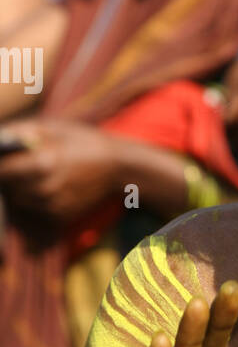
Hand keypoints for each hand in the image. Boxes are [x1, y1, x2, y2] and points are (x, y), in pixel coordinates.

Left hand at [0, 119, 121, 222]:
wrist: (117, 168)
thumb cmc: (84, 142)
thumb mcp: (54, 128)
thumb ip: (20, 131)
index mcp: (43, 163)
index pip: (1, 171)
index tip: (0, 158)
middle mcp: (46, 189)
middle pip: (8, 188)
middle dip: (5, 178)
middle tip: (12, 166)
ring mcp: (53, 206)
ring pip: (19, 200)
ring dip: (17, 189)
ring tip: (29, 174)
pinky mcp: (59, 217)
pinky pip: (34, 209)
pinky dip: (32, 199)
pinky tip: (43, 185)